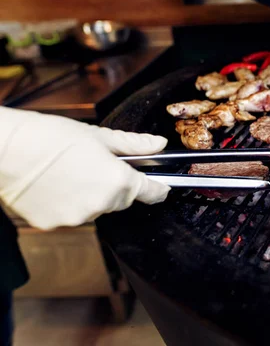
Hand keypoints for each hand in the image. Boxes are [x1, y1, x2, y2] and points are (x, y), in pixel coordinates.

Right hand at [0, 107, 169, 229]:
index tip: (163, 187)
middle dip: (116, 185)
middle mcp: (101, 204)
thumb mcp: (98, 136)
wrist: (3, 149)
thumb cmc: (49, 137)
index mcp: (117, 181)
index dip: (159, 188)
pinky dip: (69, 203)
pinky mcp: (55, 224)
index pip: (151, 192)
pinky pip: (73, 215)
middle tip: (97, 165)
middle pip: (122, 199)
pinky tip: (56, 185)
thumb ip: (133, 144)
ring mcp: (77, 217)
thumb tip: (158, 145)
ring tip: (72, 172)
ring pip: (97, 208)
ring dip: (92, 195)